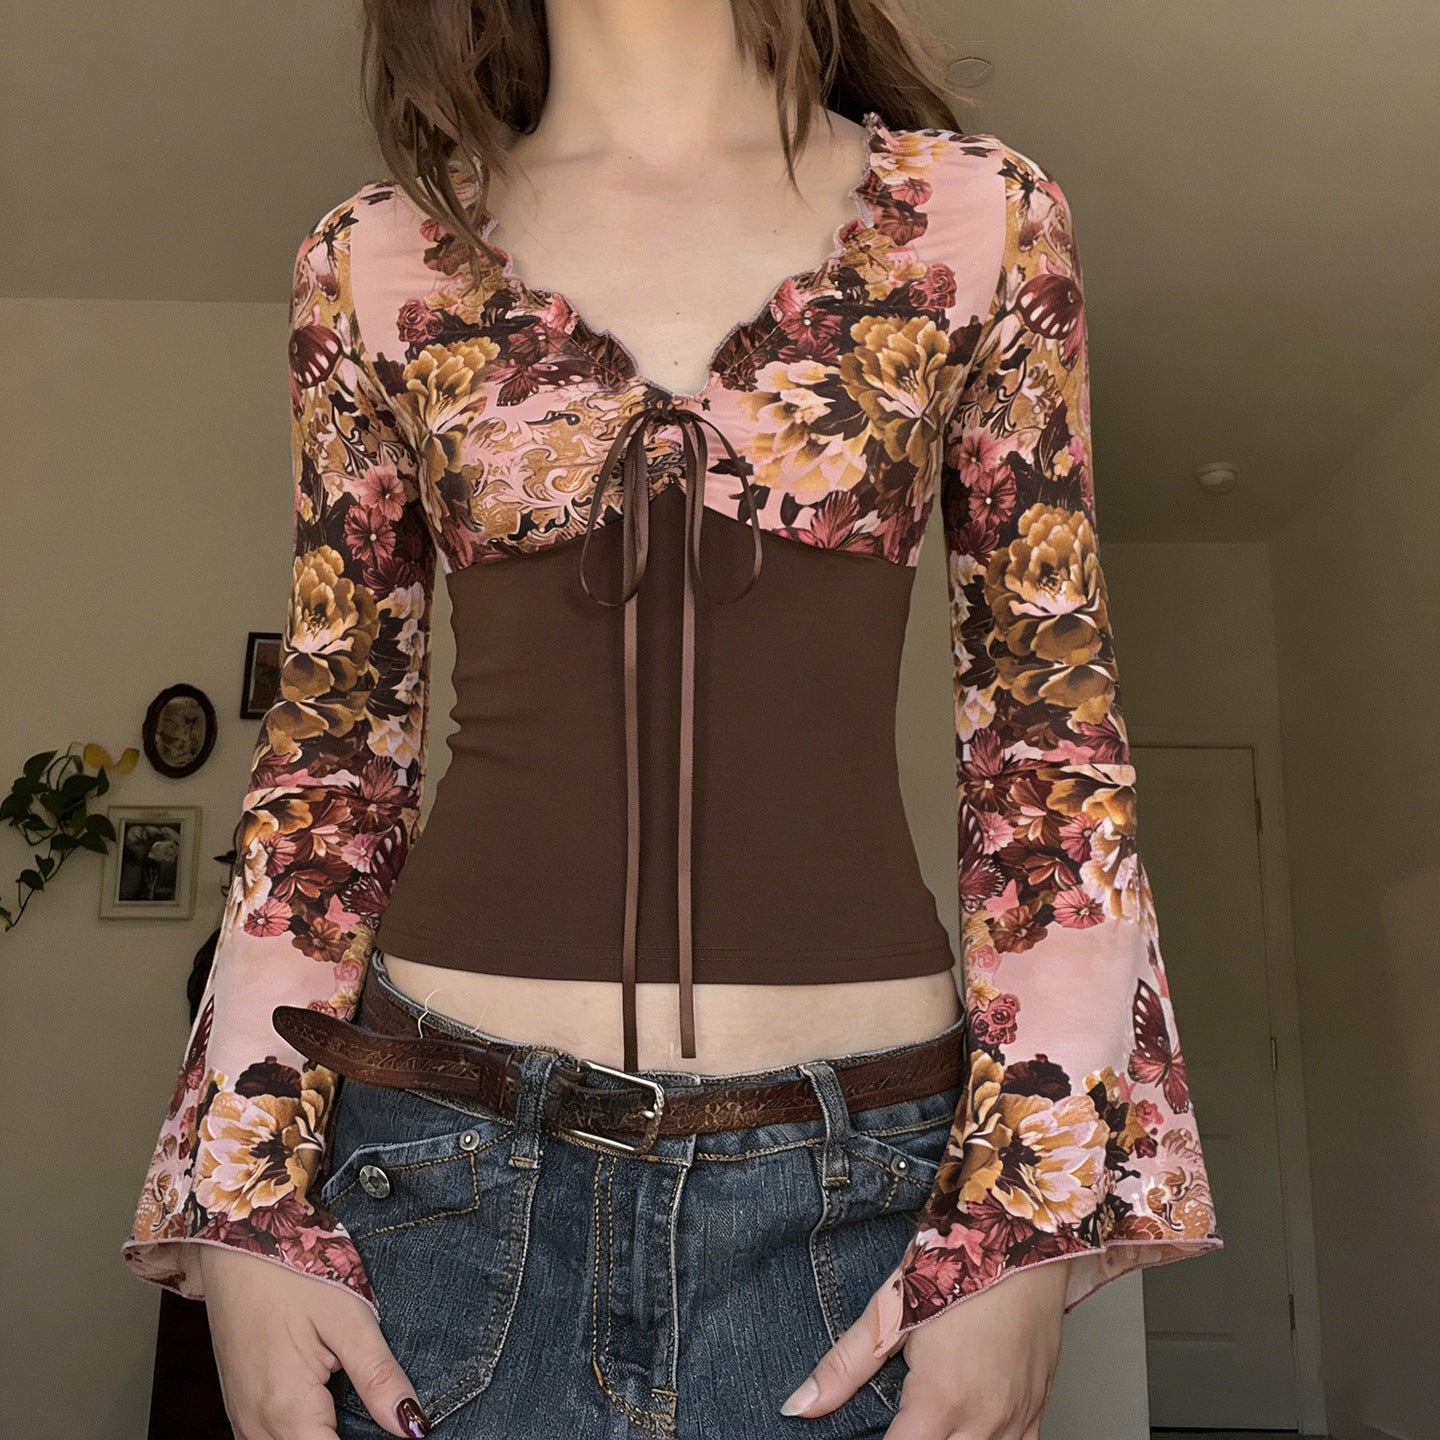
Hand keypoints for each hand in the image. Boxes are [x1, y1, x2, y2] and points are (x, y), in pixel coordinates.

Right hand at [198, 1243, 430, 1438]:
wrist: (235, 1242)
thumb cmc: (293, 1270)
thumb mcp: (349, 1318)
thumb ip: (380, 1378)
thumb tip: (413, 1427)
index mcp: (287, 1412)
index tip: (398, 1432)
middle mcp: (255, 1428)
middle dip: (351, 1439)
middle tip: (379, 1411)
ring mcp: (242, 1420)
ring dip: (324, 1438)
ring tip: (357, 1409)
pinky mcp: (240, 1407)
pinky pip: (271, 1439)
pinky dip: (302, 1433)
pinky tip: (329, 1410)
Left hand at [780, 1260, 1068, 1438]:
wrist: (1023, 1235)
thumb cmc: (956, 1262)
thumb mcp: (892, 1309)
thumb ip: (844, 1366)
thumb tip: (800, 1405)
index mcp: (940, 1400)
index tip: (868, 1431)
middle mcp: (983, 1420)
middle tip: (900, 1420)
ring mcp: (1016, 1416)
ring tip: (930, 1421)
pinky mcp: (1039, 1404)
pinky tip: (971, 1427)